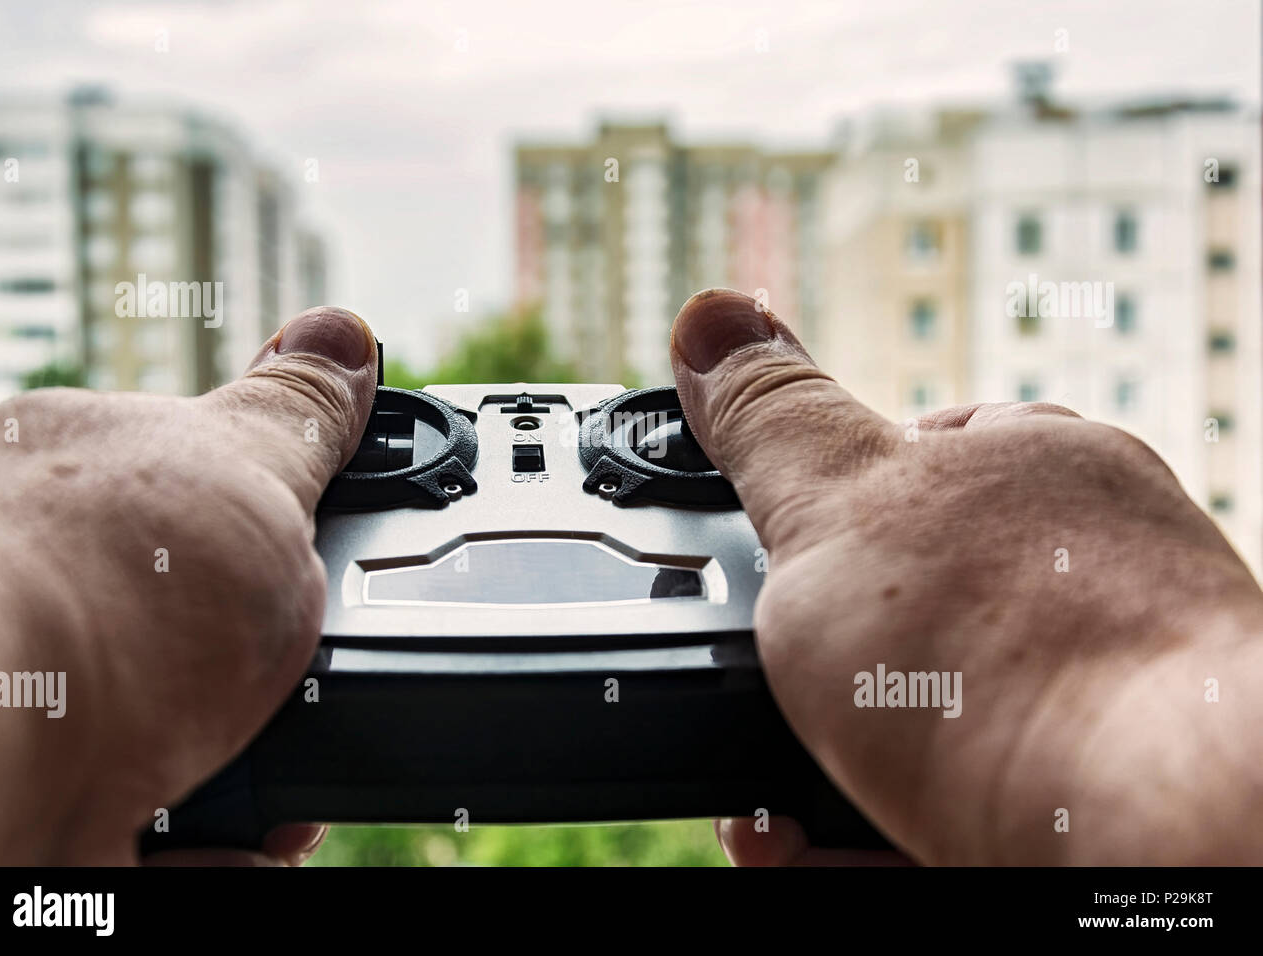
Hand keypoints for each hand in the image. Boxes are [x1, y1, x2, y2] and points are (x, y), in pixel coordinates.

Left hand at [0, 307, 376, 864]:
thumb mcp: (250, 471)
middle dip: (267, 659)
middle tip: (309, 684)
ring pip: (174, 731)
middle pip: (192, 619)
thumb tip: (344, 331)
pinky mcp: (47, 804)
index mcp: (77, 475)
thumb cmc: (104, 589)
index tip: (324, 576)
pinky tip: (256, 840)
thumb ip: (302, 414)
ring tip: (291, 791)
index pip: (191, 492)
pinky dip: (221, 843)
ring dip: (256, 764)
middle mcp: (44, 581)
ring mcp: (40, 695)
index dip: (273, 537)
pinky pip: (155, 831)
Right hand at [670, 289, 1262, 864]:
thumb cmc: (1009, 651)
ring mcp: (1101, 691)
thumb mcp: (838, 507)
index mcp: (1036, 473)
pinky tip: (820, 850)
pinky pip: (961, 809)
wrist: (1158, 839)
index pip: (913, 463)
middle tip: (766, 712)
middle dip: (815, 668)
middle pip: (910, 606)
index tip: (768, 588)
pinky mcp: (1098, 798)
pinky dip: (876, 832)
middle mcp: (1086, 573)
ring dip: (826, 770)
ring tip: (772, 819)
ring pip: (930, 723)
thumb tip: (710, 317)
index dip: (818, 527)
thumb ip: (768, 419)